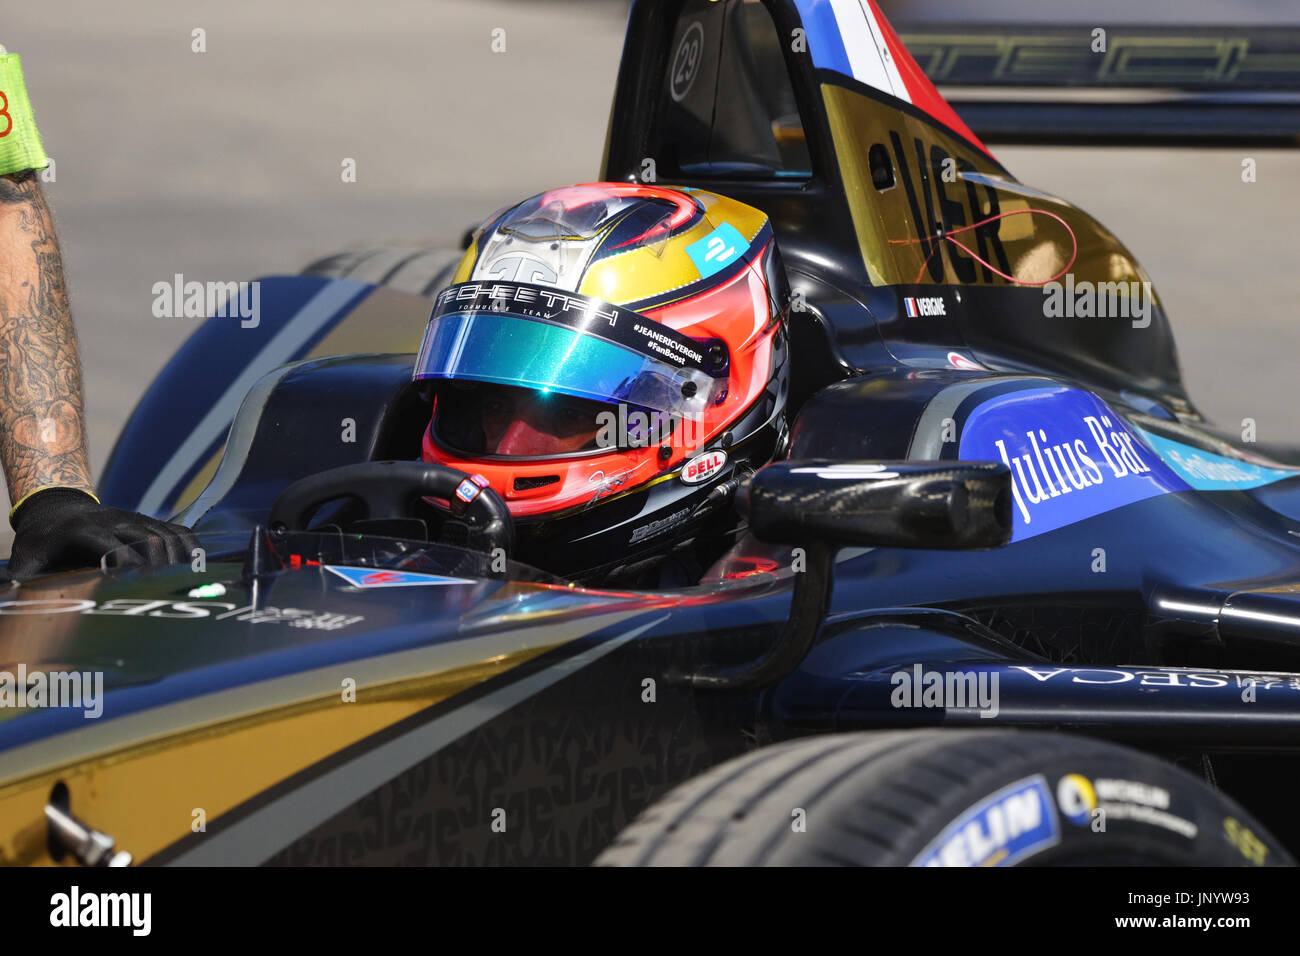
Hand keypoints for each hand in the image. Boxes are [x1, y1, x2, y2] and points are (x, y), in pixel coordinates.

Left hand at [8, 488, 197, 578]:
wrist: (54, 506)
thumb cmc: (39, 541)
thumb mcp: (23, 560)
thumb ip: (21, 584)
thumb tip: (12, 605)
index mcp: (82, 530)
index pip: (113, 547)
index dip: (127, 567)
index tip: (135, 588)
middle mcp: (112, 520)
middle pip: (146, 538)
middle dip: (159, 567)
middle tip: (166, 592)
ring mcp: (133, 517)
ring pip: (165, 533)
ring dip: (178, 558)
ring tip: (184, 583)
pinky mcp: (146, 520)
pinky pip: (176, 529)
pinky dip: (190, 546)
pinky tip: (198, 564)